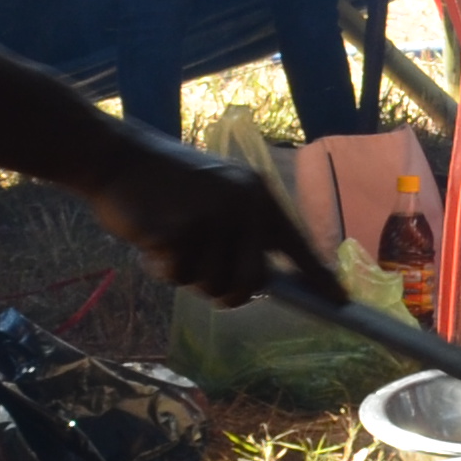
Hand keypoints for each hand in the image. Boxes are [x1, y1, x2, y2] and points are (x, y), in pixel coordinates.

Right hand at [81, 131, 324, 305]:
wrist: (118, 158)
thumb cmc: (166, 185)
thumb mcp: (218, 196)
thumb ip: (241, 232)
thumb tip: (259, 282)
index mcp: (258, 195)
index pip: (297, 244)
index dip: (319, 277)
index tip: (341, 302)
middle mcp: (244, 205)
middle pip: (251, 283)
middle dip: (226, 292)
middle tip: (201, 274)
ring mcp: (213, 217)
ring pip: (213, 284)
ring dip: (189, 276)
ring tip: (173, 242)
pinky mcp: (180, 230)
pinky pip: (178, 277)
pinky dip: (163, 268)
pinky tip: (153, 238)